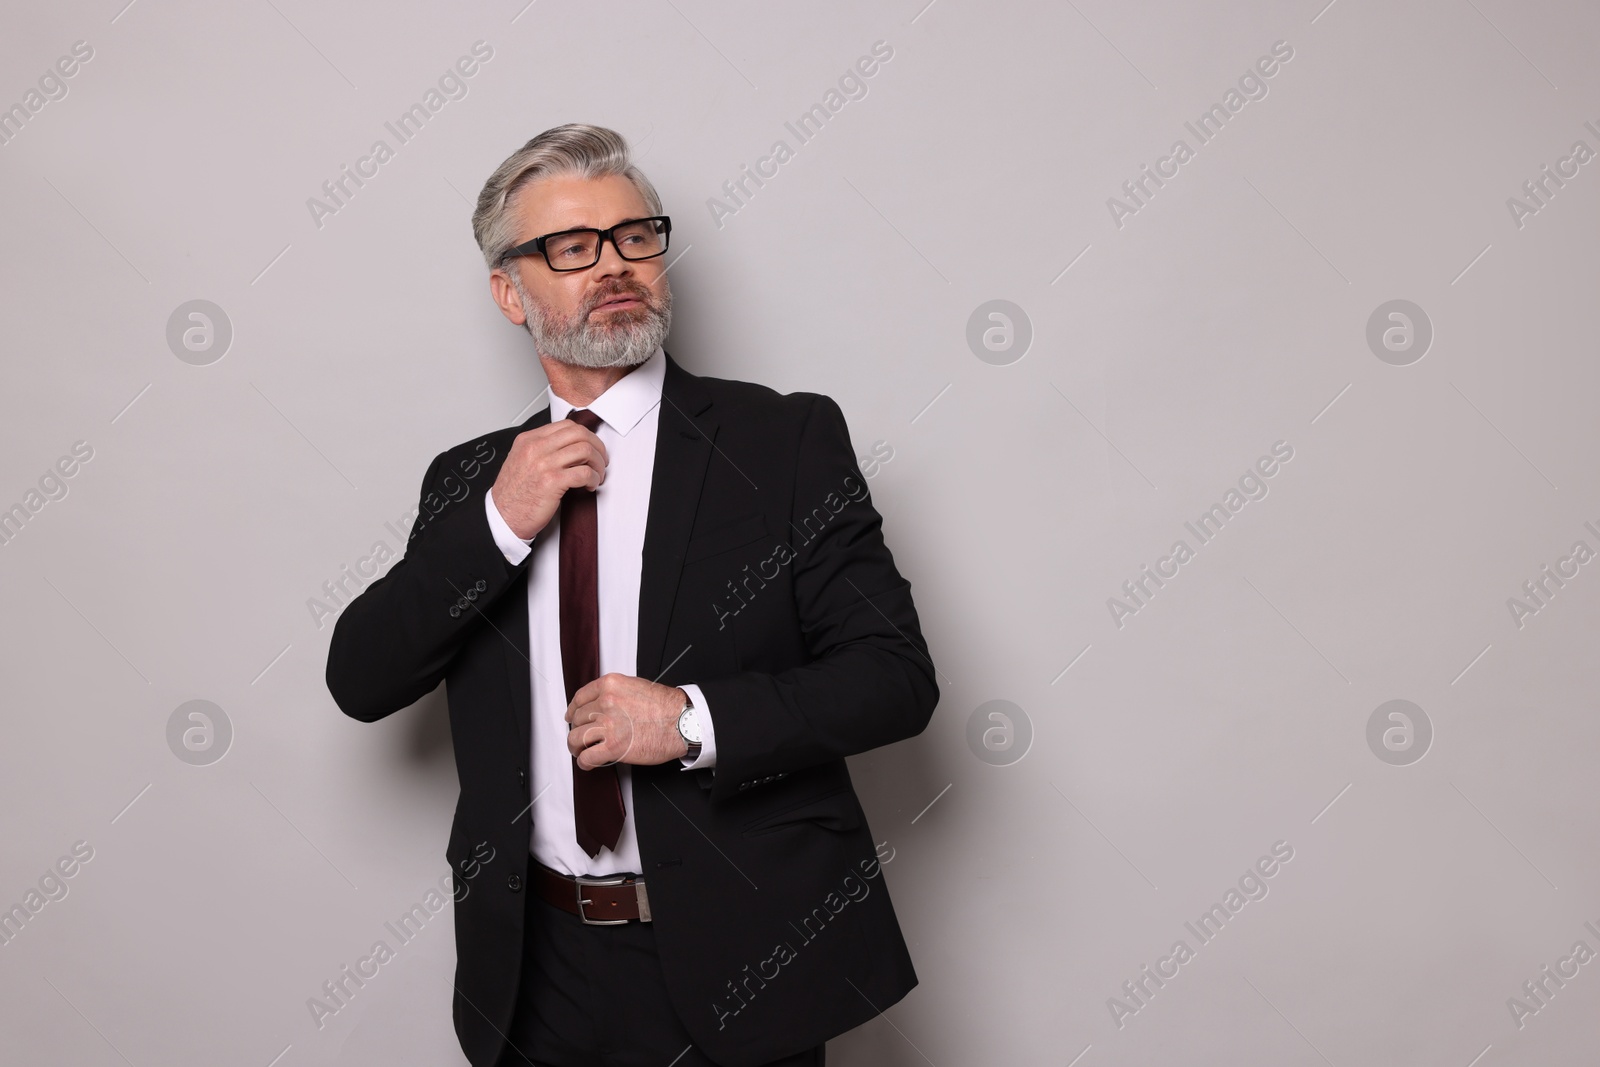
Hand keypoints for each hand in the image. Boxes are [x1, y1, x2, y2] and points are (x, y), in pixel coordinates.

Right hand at [489, 419, 609, 539]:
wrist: (502, 517)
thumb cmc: (513, 495)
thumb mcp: (521, 460)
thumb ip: (541, 449)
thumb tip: (568, 446)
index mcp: (528, 440)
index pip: (566, 426)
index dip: (586, 436)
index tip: (592, 447)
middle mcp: (536, 448)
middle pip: (579, 433)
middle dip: (597, 446)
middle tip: (601, 460)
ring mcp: (544, 463)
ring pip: (585, 450)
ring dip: (598, 464)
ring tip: (597, 475)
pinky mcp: (552, 482)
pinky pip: (584, 472)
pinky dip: (594, 479)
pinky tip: (591, 486)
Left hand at [565, 674, 687, 768]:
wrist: (682, 722)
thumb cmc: (667, 707)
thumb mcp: (636, 687)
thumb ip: (616, 693)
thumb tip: (603, 706)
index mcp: (610, 686)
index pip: (580, 697)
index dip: (573, 710)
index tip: (572, 716)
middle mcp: (606, 703)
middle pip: (578, 719)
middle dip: (578, 729)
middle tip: (582, 737)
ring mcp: (607, 725)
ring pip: (576, 738)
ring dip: (576, 747)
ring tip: (581, 751)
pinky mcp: (612, 747)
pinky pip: (586, 757)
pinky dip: (584, 762)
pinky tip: (588, 763)